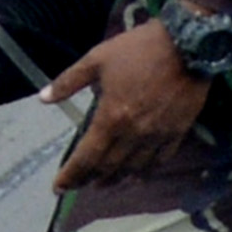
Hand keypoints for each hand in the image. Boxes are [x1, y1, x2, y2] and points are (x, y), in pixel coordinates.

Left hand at [42, 21, 211, 190]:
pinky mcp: (178, 131)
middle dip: (89, 179)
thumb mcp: (96, 59)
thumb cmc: (138, 50)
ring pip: (134, 168)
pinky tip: (137, 175)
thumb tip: (42, 98)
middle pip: (108, 167)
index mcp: (111, 117)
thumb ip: (67, 82)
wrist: (188, 44)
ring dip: (116, 180)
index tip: (58, 187)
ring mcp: (158, 135)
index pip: (86, 157)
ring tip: (103, 184)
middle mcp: (134, 133)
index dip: (71, 175)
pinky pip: (160, 160)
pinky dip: (146, 172)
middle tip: (78, 185)